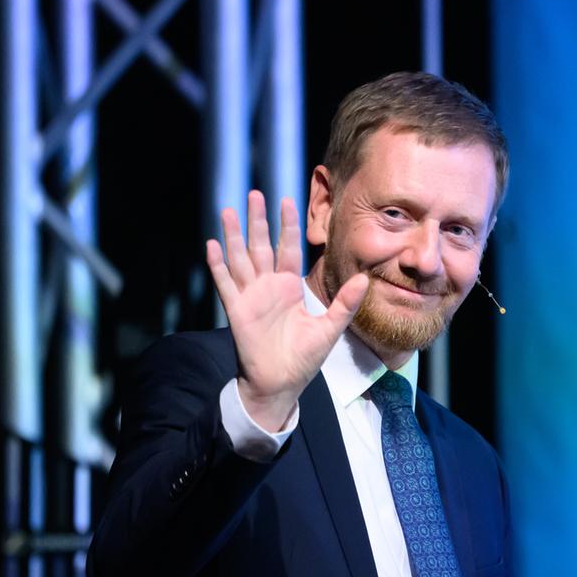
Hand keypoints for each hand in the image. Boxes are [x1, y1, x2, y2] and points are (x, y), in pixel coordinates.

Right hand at [205, 191, 368, 431]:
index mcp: (290, 287)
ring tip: (227, 210)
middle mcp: (268, 286)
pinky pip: (225, 283)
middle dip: (258, 220)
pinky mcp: (237, 310)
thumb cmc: (304, 357)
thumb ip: (346, 303)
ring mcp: (250, 296)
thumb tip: (365, 279)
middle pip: (261, 245)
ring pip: (240, 258)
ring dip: (232, 235)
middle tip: (254, 193)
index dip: (287, 225)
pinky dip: (218, 265)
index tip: (287, 200)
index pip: (288, 248)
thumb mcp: (330, 327)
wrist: (282, 383)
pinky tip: (211, 245)